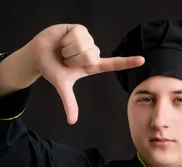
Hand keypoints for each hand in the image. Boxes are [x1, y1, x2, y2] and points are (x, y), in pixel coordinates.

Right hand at [28, 24, 144, 123]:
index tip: (142, 60)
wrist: (38, 54)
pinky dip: (66, 40)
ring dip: (69, 50)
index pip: (113, 64)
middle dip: (74, 59)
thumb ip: (69, 103)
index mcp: (92, 65)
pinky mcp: (80, 29)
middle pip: (91, 56)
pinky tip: (62, 40)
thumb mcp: (63, 86)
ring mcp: (88, 39)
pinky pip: (77, 36)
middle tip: (65, 59)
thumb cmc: (52, 69)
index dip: (127, 62)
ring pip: (83, 46)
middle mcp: (92, 52)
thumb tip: (72, 122)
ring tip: (62, 50)